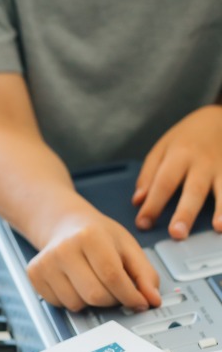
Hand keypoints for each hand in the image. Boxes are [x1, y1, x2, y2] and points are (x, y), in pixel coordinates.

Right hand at [27, 205, 159, 311]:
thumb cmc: (97, 235)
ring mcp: (45, 262)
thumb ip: (144, 274)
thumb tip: (152, 299)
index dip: (130, 295)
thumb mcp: (127, 246)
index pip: (112, 277)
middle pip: (95, 294)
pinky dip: (73, 300)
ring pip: (77, 303)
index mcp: (89, 235)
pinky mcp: (35, 274)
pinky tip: (75, 283)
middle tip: (116, 290)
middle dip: (112, 299)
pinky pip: (60, 304)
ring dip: (91, 301)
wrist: (64, 224)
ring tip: (93, 282)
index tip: (139, 302)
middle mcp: (63, 248)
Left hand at [134, 107, 221, 239]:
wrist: (220, 117)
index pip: (163, 183)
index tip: (143, 224)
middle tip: (176, 233)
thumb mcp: (163, 147)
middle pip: (193, 189)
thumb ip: (149, 174)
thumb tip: (138, 201)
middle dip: (185, 213)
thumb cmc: (188, 137)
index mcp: (179, 155)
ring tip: (218, 228)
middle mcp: (202, 162)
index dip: (153, 204)